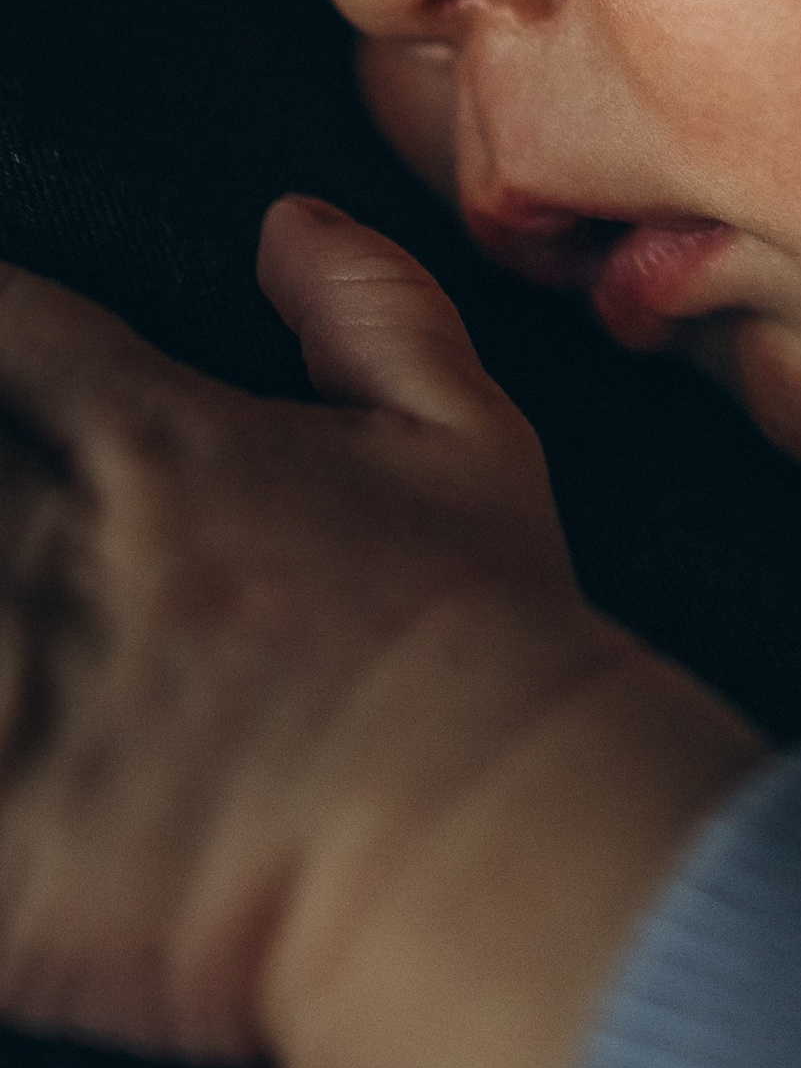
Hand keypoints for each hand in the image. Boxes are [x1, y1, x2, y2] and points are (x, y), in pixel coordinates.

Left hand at [0, 198, 763, 1067]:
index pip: (4, 322)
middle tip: (16, 516)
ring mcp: (13, 683)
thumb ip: (373, 308)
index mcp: (155, 439)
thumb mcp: (469, 436)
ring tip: (4, 621)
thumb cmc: (485, 642)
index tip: (2, 359)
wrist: (478, 842)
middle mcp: (60, 540)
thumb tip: (288, 225)